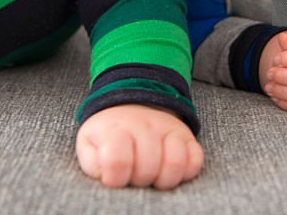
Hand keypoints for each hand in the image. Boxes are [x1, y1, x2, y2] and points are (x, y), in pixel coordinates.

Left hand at [76, 104, 202, 189]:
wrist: (130, 105)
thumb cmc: (109, 135)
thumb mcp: (90, 145)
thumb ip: (93, 163)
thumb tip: (108, 177)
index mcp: (115, 130)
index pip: (117, 161)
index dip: (116, 178)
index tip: (114, 177)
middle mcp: (144, 126)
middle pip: (147, 168)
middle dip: (138, 180)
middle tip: (133, 175)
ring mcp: (168, 129)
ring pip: (174, 164)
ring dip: (162, 179)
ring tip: (152, 176)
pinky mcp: (187, 136)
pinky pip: (196, 160)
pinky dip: (186, 171)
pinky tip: (169, 169)